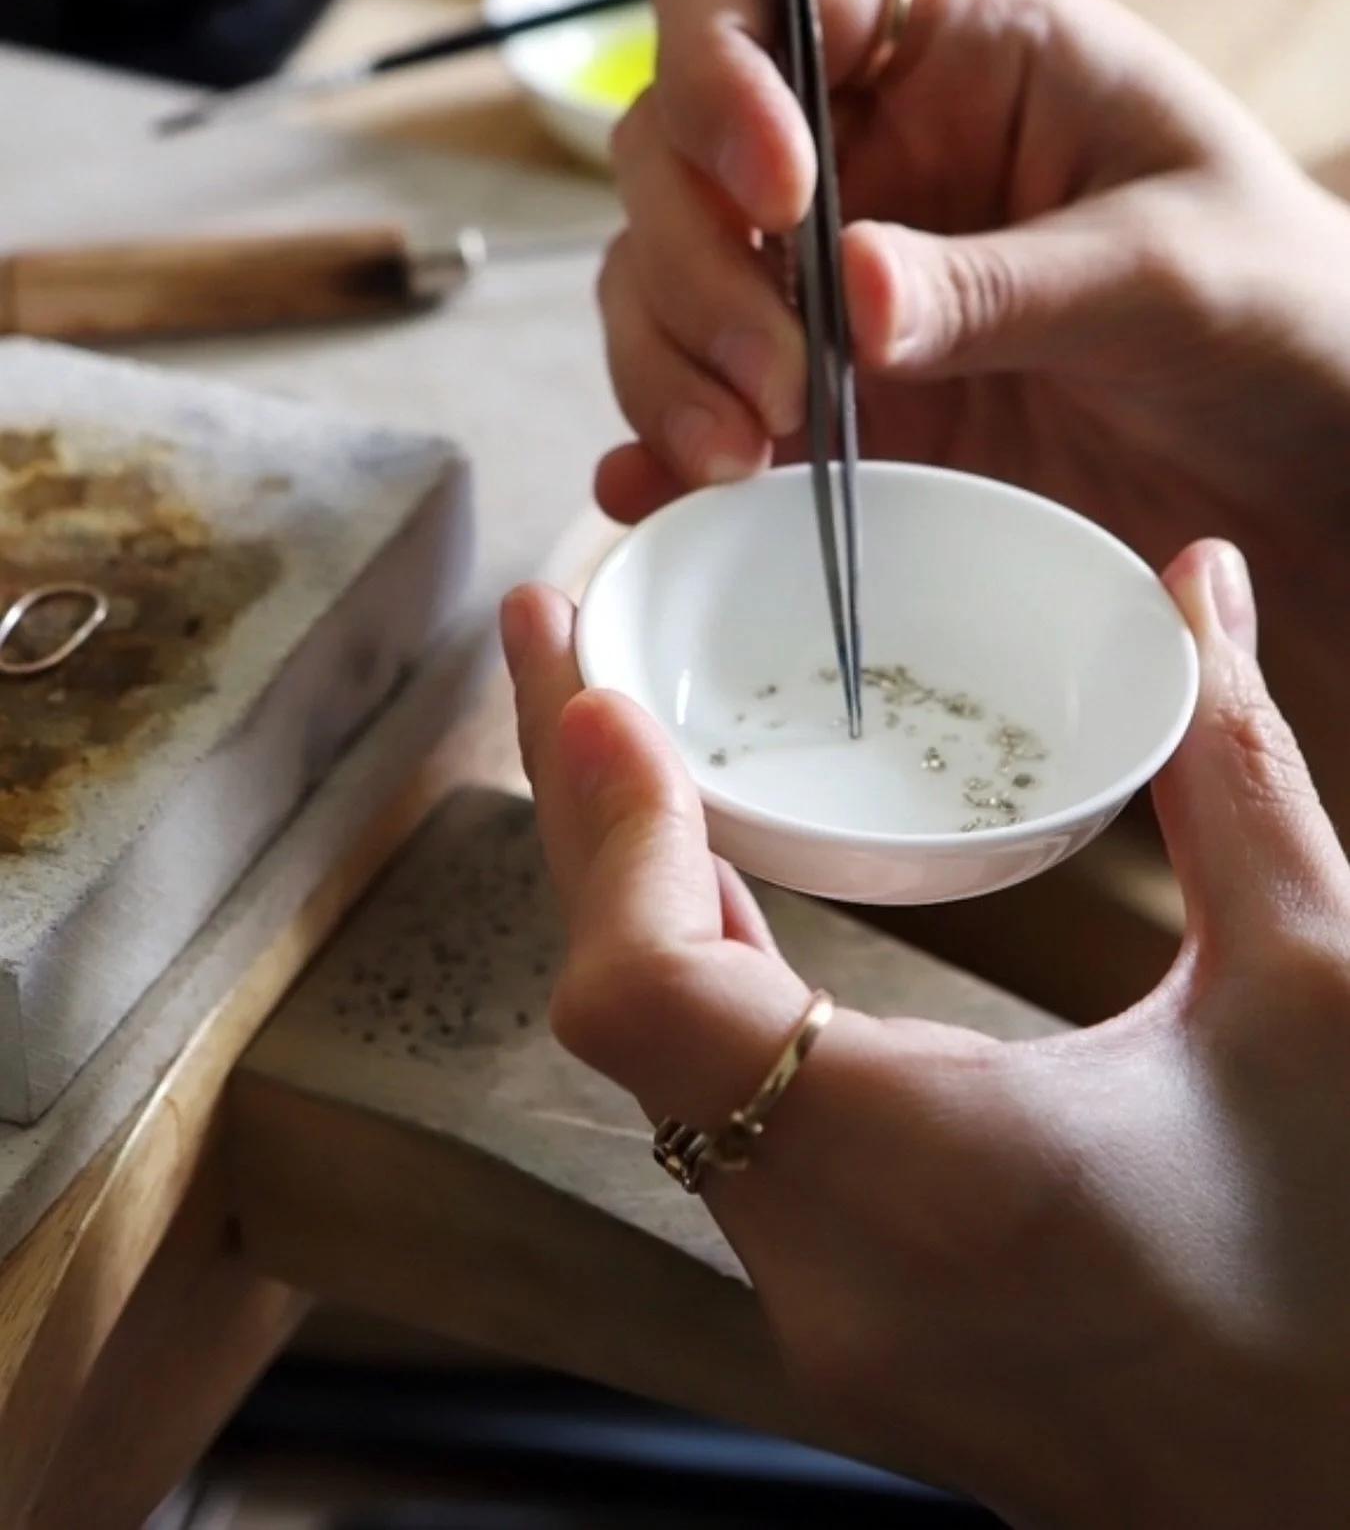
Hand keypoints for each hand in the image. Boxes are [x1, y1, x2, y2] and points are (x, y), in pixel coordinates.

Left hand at [503, 542, 1349, 1529]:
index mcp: (932, 1183)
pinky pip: (718, 1132)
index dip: (605, 834)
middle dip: (584, 815)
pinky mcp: (849, 1324)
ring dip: (630, 898)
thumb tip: (1196, 587)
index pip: (649, 1001)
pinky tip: (708, 889)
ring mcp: (824, 1317)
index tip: (597, 697)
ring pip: (659, 1077)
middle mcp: (830, 1272)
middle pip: (623, 1018)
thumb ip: (1233, 772)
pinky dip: (700, 994)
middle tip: (557, 644)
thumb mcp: (1320, 994)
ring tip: (612, 740)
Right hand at [597, 0, 1349, 622]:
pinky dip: (664, 444)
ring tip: (740, 457)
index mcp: (954, 52)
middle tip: (779, 375)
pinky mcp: (820, 399)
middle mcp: (861, 157)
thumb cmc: (1266, 304)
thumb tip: (852, 297)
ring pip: (657, 281)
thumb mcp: (1165, 268)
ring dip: (668, 364)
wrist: (1286, 458)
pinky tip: (665, 492)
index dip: (721, 66)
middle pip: (669, 150)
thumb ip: (1005, 280)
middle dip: (696, 262)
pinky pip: (699, 401)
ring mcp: (824, 286)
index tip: (778, 191)